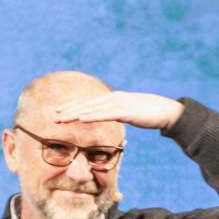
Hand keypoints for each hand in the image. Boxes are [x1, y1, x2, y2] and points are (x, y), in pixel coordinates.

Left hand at [52, 91, 183, 130]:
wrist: (165, 111)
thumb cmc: (148, 114)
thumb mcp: (128, 114)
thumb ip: (116, 115)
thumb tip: (108, 120)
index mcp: (112, 99)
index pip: (87, 103)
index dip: (71, 107)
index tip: (57, 112)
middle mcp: (112, 98)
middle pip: (85, 104)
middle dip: (68, 109)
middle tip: (52, 115)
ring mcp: (118, 103)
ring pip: (91, 108)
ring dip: (74, 113)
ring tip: (60, 118)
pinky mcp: (125, 110)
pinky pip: (104, 113)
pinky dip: (91, 116)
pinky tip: (80, 118)